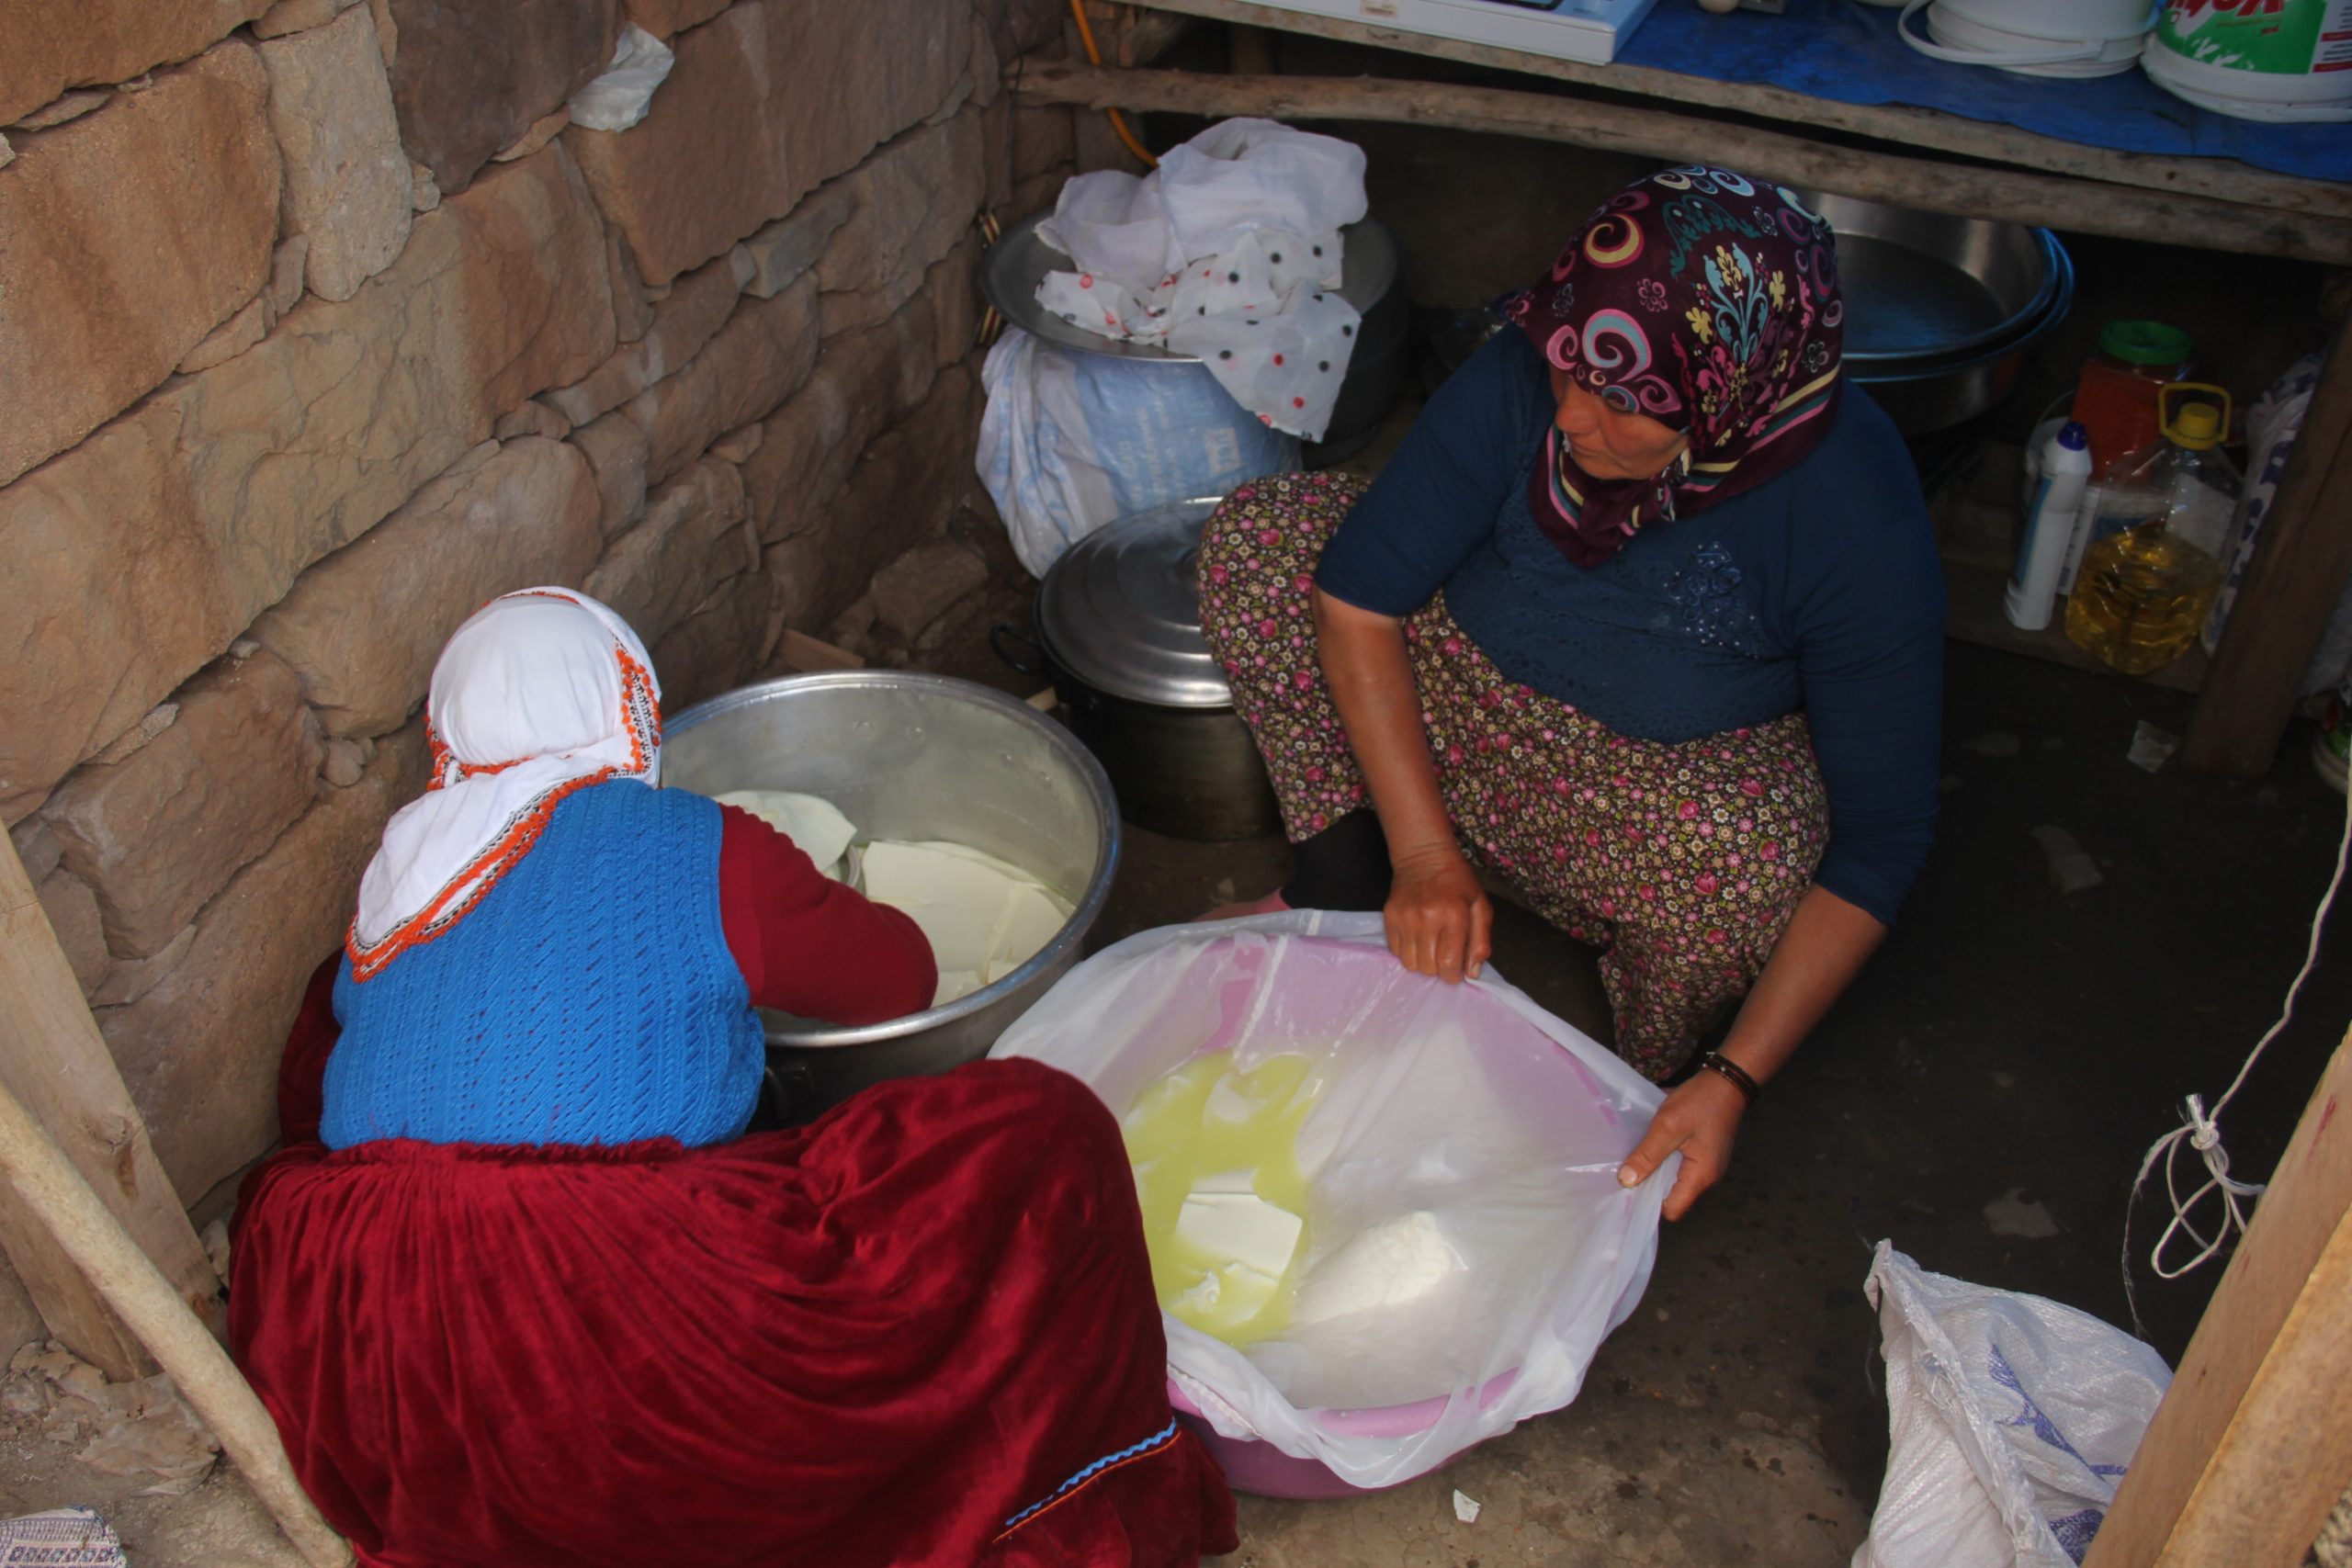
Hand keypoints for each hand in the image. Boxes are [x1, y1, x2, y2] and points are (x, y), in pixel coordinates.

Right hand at [1382, 845, 1492, 982]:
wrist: (1424, 857)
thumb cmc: (1458, 883)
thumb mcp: (1480, 906)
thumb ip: (1481, 941)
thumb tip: (1472, 973)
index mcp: (1454, 917)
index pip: (1449, 965)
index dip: (1454, 975)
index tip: (1457, 969)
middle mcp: (1427, 920)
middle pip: (1429, 968)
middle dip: (1439, 968)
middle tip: (1444, 953)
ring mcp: (1405, 919)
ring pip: (1411, 964)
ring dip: (1423, 962)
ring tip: (1430, 946)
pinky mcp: (1389, 918)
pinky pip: (1396, 952)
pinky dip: (1408, 951)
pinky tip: (1417, 938)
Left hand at [1617, 1070, 1746, 1220]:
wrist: (1726, 1081)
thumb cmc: (1700, 1102)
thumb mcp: (1667, 1126)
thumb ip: (1647, 1155)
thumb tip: (1627, 1181)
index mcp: (1701, 1176)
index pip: (1673, 1209)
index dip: (1649, 1203)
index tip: (1628, 1189)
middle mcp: (1708, 1177)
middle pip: (1674, 1197)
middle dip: (1650, 1187)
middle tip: (1625, 1173)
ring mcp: (1708, 1167)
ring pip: (1676, 1181)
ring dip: (1656, 1172)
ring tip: (1635, 1160)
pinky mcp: (1705, 1155)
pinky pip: (1681, 1167)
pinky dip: (1666, 1161)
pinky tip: (1651, 1148)